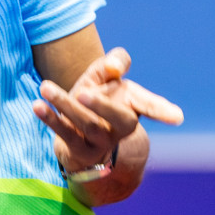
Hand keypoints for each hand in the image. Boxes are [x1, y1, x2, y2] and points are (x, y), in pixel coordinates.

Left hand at [32, 47, 182, 175]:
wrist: (79, 140)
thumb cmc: (94, 102)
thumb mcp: (104, 79)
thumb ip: (113, 63)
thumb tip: (116, 65)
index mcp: (131, 108)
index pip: (149, 106)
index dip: (162, 109)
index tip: (177, 117)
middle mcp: (120, 128)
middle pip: (120, 120)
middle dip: (103, 106)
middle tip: (83, 92)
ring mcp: (100, 142)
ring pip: (86, 125)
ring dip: (64, 105)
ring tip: (45, 87)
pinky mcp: (78, 151)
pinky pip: (64, 134)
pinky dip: (50, 119)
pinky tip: (37, 105)